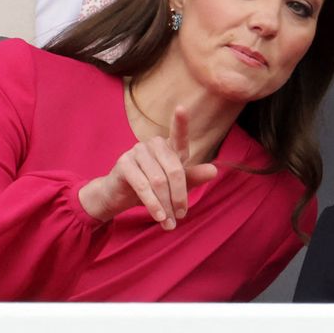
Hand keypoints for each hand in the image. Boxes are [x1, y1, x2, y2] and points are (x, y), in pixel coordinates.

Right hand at [78, 106, 217, 228]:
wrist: (119, 196)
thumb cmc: (151, 187)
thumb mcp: (174, 185)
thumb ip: (193, 177)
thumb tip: (214, 171)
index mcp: (168, 147)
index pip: (178, 136)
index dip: (180, 123)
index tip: (182, 108)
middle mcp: (153, 144)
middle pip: (174, 170)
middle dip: (179, 196)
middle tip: (181, 216)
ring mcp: (136, 151)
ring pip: (158, 181)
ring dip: (166, 205)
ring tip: (169, 224)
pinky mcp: (124, 164)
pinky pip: (142, 186)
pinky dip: (152, 204)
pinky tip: (158, 216)